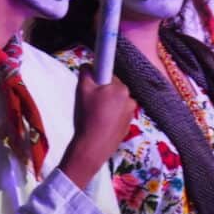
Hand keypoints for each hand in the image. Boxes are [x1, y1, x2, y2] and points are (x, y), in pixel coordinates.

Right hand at [61, 70, 137, 189]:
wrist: (92, 147)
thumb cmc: (88, 116)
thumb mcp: (82, 90)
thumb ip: (86, 72)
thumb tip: (88, 66)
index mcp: (122, 89)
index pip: (109, 76)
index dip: (98, 81)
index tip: (92, 88)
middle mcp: (130, 100)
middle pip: (113, 90)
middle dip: (102, 94)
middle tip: (90, 104)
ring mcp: (130, 115)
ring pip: (115, 104)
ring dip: (106, 106)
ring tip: (94, 117)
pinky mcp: (128, 127)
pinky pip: (117, 116)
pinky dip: (110, 118)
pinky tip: (100, 125)